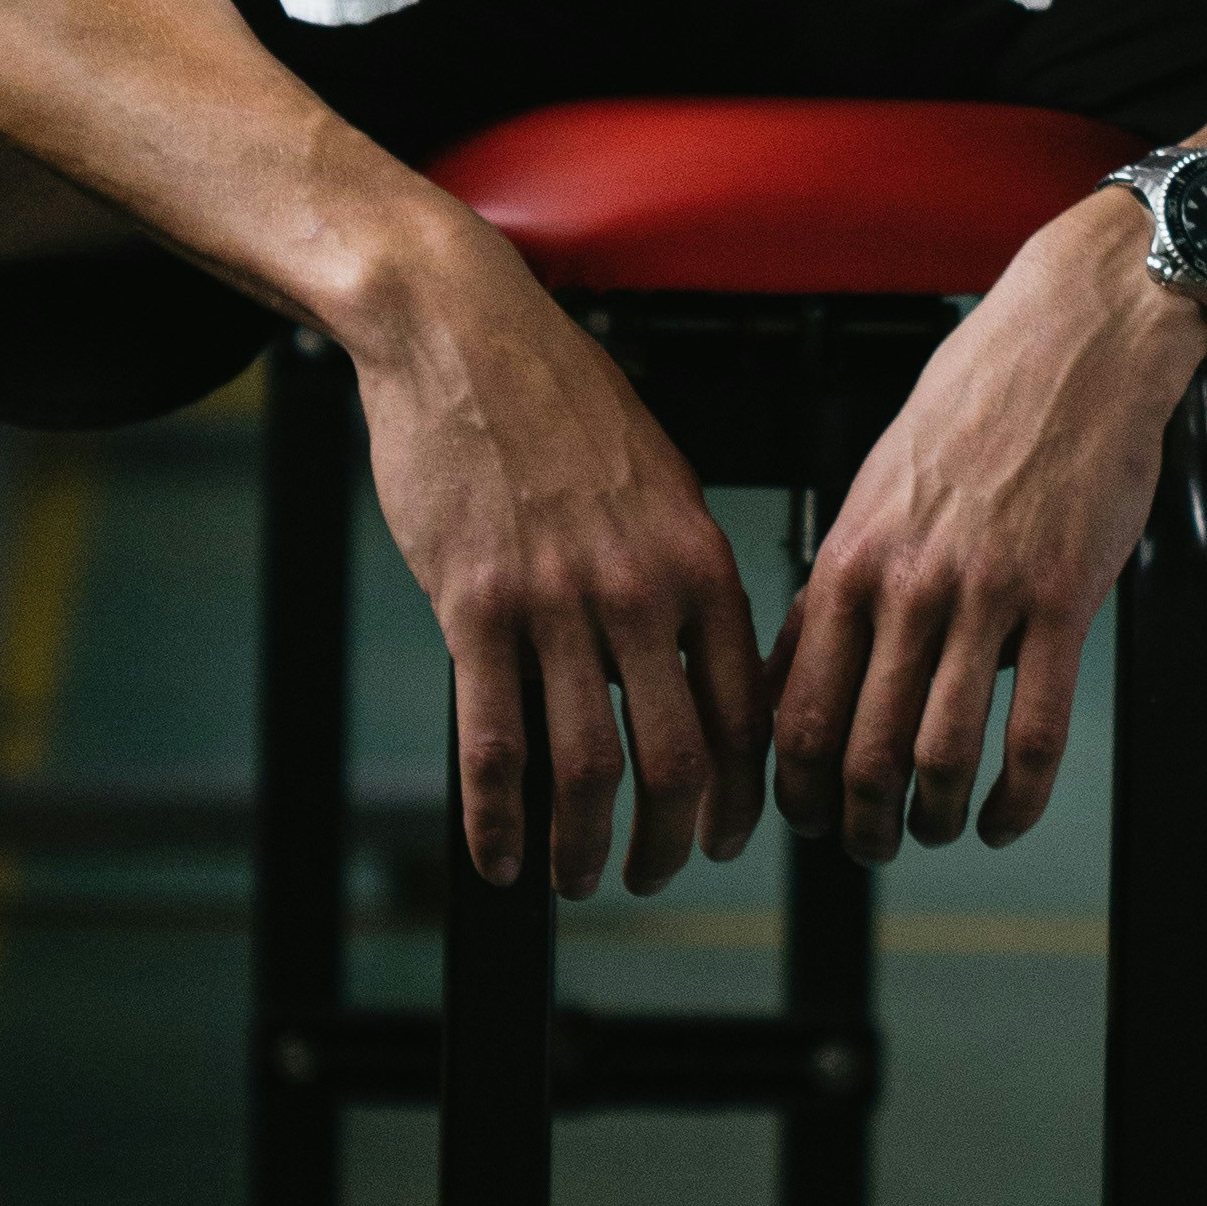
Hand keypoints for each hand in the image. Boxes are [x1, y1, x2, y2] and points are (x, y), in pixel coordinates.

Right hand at [345, 213, 769, 897]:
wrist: (461, 329)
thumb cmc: (557, 395)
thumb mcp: (658, 475)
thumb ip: (681, 567)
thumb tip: (694, 658)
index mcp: (698, 558)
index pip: (746, 711)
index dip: (741, 794)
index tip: (726, 833)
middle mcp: (640, 589)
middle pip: (679, 760)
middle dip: (674, 842)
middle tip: (657, 873)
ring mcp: (555, 602)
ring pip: (587, 769)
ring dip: (584, 847)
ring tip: (577, 876)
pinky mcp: (473, 605)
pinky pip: (493, 744)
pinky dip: (499, 820)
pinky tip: (499, 858)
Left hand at [771, 195, 1206, 864]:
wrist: (1072, 338)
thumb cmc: (973, 405)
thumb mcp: (874, 487)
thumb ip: (839, 582)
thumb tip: (795, 670)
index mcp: (850, 558)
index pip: (794, 708)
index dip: (792, 788)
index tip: (805, 816)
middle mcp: (908, 583)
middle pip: (860, 749)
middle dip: (859, 822)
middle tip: (870, 844)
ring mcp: (987, 594)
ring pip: (941, 755)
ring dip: (935, 819)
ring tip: (939, 832)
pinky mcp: (1064, 598)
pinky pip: (1035, 732)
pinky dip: (1017, 798)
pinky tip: (1006, 816)